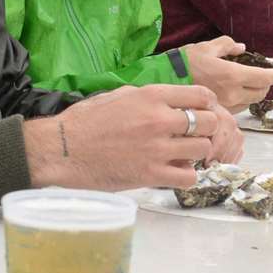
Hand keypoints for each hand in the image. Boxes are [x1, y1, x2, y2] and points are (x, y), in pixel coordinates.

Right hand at [26, 84, 238, 190]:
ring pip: (203, 149)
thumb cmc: (85, 121)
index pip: (200, 95)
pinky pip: (189, 177)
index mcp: (151, 96)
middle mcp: (159, 119)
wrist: (63, 149)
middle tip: (196, 135)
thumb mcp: (119, 95)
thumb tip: (169, 101)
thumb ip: (148, 97)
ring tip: (185, 155)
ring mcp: (157, 148)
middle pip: (209, 122)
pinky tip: (174, 172)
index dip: (207, 103)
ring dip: (198, 153)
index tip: (204, 110)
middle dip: (207, 128)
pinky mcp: (151, 174)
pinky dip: (186, 175)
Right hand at [182, 35, 272, 111]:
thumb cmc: (184, 63)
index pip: (264, 78)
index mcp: (232, 75)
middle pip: (260, 93)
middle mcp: (233, 94)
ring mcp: (226, 106)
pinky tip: (234, 92)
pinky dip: (241, 99)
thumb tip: (241, 48)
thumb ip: (227, 46)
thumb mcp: (206, 47)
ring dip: (253, 92)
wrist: (163, 83)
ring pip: (249, 102)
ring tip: (248, 83)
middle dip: (266, 84)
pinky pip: (237, 107)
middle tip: (264, 75)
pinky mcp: (218, 113)